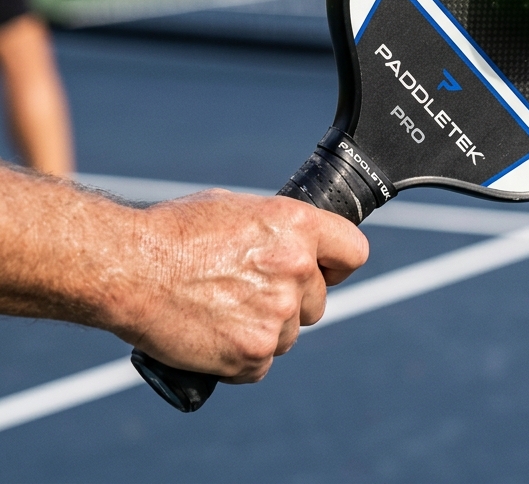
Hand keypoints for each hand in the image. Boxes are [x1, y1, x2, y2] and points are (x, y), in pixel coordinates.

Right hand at [118, 191, 368, 382]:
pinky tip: (212, 335)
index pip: (353, 252)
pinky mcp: (253, 354)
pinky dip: (239, 357)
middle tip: (247, 292)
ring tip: (220, 310)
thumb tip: (297, 243)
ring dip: (263, 329)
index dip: (337, 265)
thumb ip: (278, 229)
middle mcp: (296, 268)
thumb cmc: (176, 233)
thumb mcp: (238, 209)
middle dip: (291, 301)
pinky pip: (260, 364)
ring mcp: (277, 314)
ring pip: (288, 334)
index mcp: (298, 225)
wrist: (130, 269)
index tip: (324, 271)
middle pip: (317, 301)